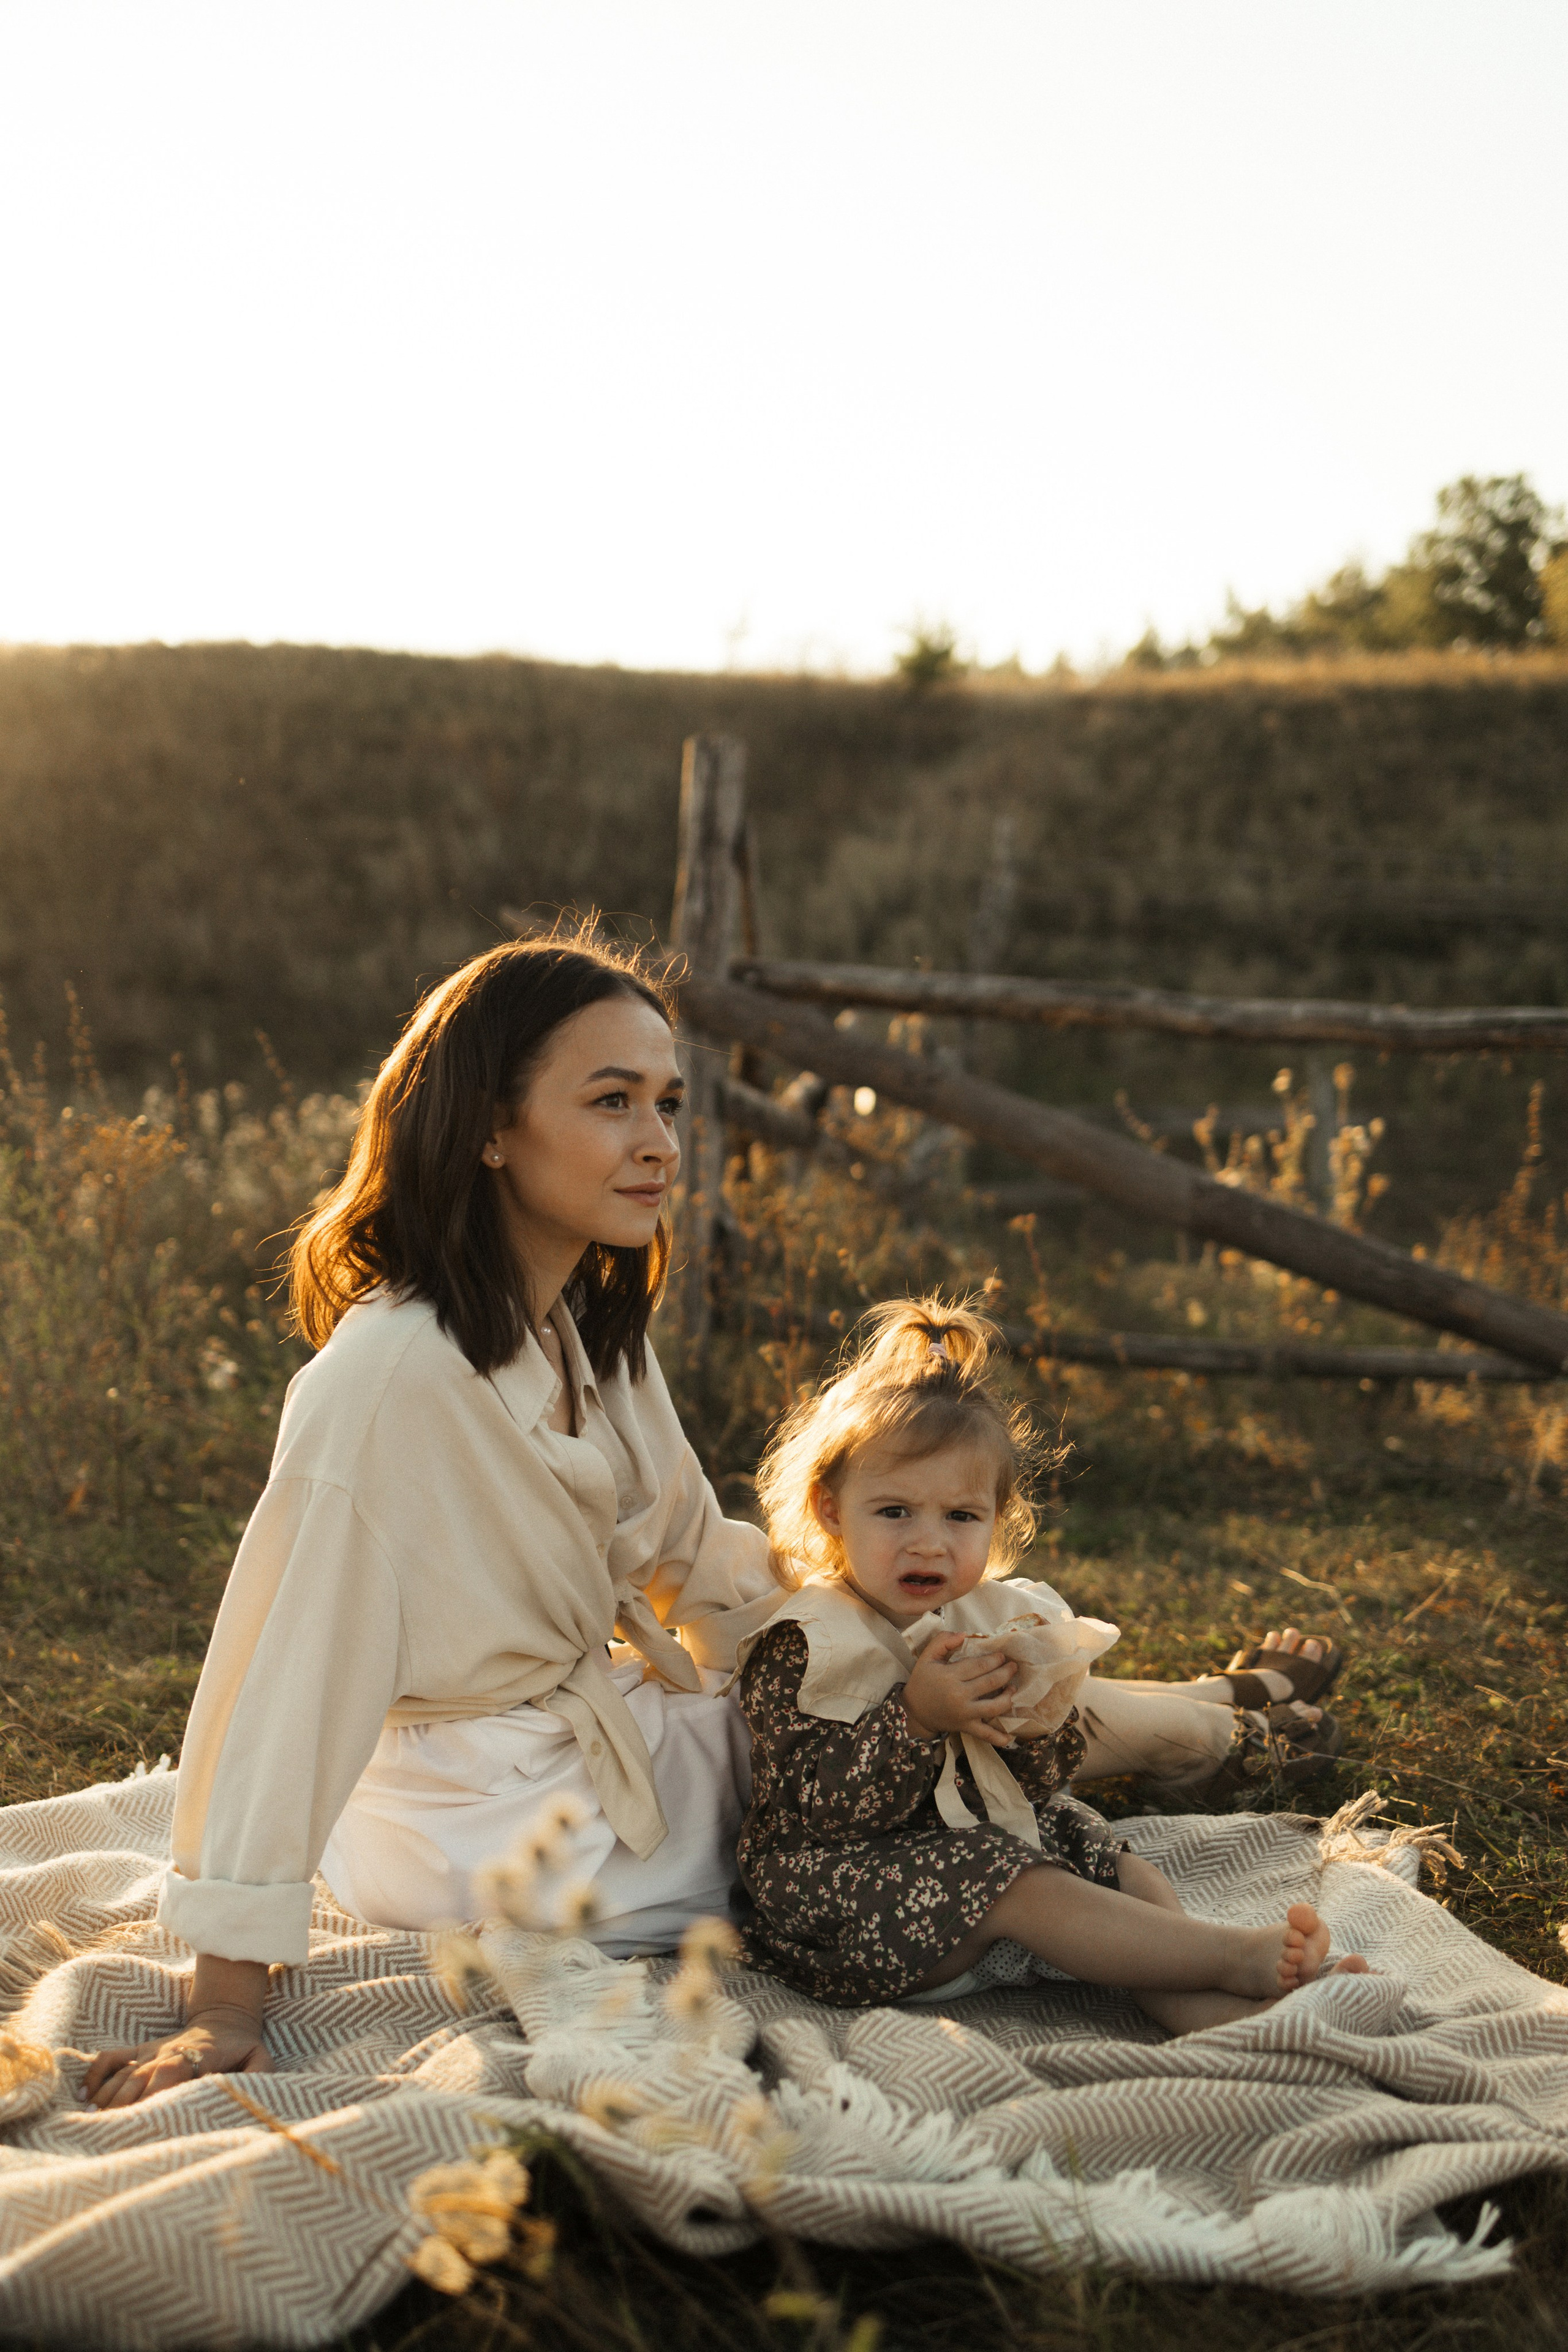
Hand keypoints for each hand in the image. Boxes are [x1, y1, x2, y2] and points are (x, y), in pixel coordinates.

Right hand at [83, 2005, 272, 2108]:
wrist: (226, 2016)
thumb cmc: (243, 2046)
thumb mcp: (260, 2058)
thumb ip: (259, 2076)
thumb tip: (250, 2095)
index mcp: (192, 2059)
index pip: (165, 2080)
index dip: (151, 2100)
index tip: (136, 2124)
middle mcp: (165, 2055)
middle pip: (136, 2082)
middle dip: (121, 2107)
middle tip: (103, 2133)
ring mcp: (150, 2052)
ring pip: (121, 2074)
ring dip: (106, 2096)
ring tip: (90, 2120)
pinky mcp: (141, 2050)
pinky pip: (113, 2057)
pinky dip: (97, 2072)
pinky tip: (84, 2094)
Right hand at [902, 1632, 1017, 1748]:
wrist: (914, 1711)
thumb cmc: (922, 1681)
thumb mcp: (927, 1657)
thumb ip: (943, 1641)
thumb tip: (964, 1634)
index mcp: (950, 1676)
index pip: (979, 1665)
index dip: (994, 1659)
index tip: (1002, 1656)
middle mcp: (960, 1695)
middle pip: (990, 1682)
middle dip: (1006, 1673)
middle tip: (1013, 1666)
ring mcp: (964, 1714)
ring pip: (994, 1706)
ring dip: (1008, 1697)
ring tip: (1013, 1688)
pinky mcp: (966, 1727)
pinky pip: (985, 1734)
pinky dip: (998, 1738)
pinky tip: (1009, 1736)